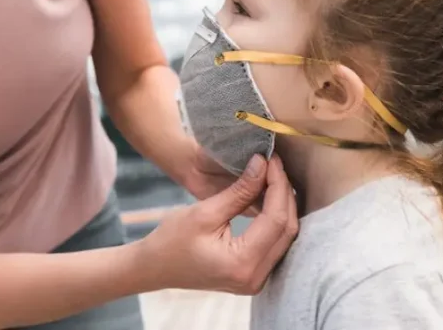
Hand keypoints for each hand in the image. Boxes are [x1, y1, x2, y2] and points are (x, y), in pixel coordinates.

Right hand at [137, 154, 298, 294]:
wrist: (155, 267)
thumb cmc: (172, 240)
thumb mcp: (204, 211)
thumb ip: (239, 191)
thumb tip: (262, 165)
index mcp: (242, 263)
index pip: (275, 219)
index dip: (278, 186)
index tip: (272, 160)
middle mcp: (256, 277)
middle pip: (287, 229)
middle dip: (284, 193)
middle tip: (274, 165)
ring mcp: (257, 280)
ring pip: (286, 237)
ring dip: (283, 205)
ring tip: (273, 177)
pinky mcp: (255, 275)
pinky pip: (277, 244)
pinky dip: (276, 219)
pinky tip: (270, 198)